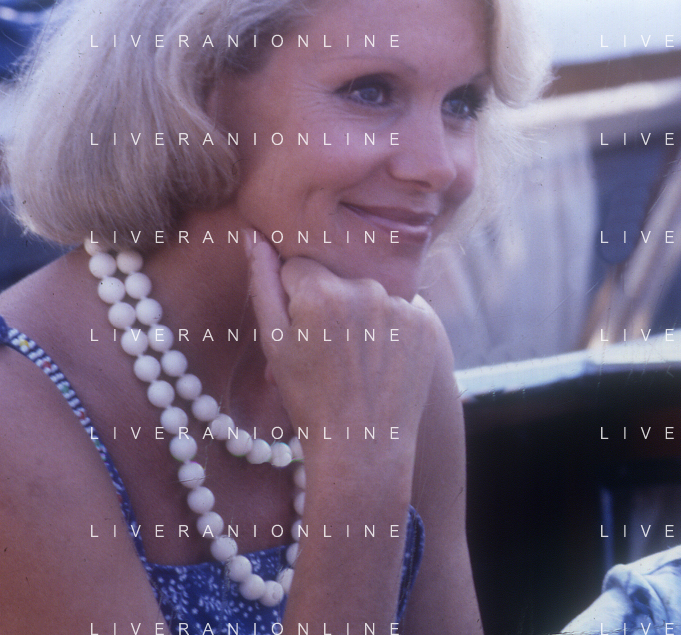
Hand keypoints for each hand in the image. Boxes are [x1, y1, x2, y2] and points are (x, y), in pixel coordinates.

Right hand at [244, 232, 450, 467]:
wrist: (363, 446)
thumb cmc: (309, 399)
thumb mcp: (274, 344)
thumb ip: (262, 282)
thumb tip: (253, 233)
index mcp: (321, 291)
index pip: (299, 268)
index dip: (294, 301)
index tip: (301, 335)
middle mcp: (366, 289)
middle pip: (337, 278)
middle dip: (328, 303)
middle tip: (329, 352)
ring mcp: (401, 306)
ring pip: (370, 293)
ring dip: (361, 314)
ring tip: (356, 360)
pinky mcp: (427, 323)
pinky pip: (399, 310)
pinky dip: (390, 328)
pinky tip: (382, 362)